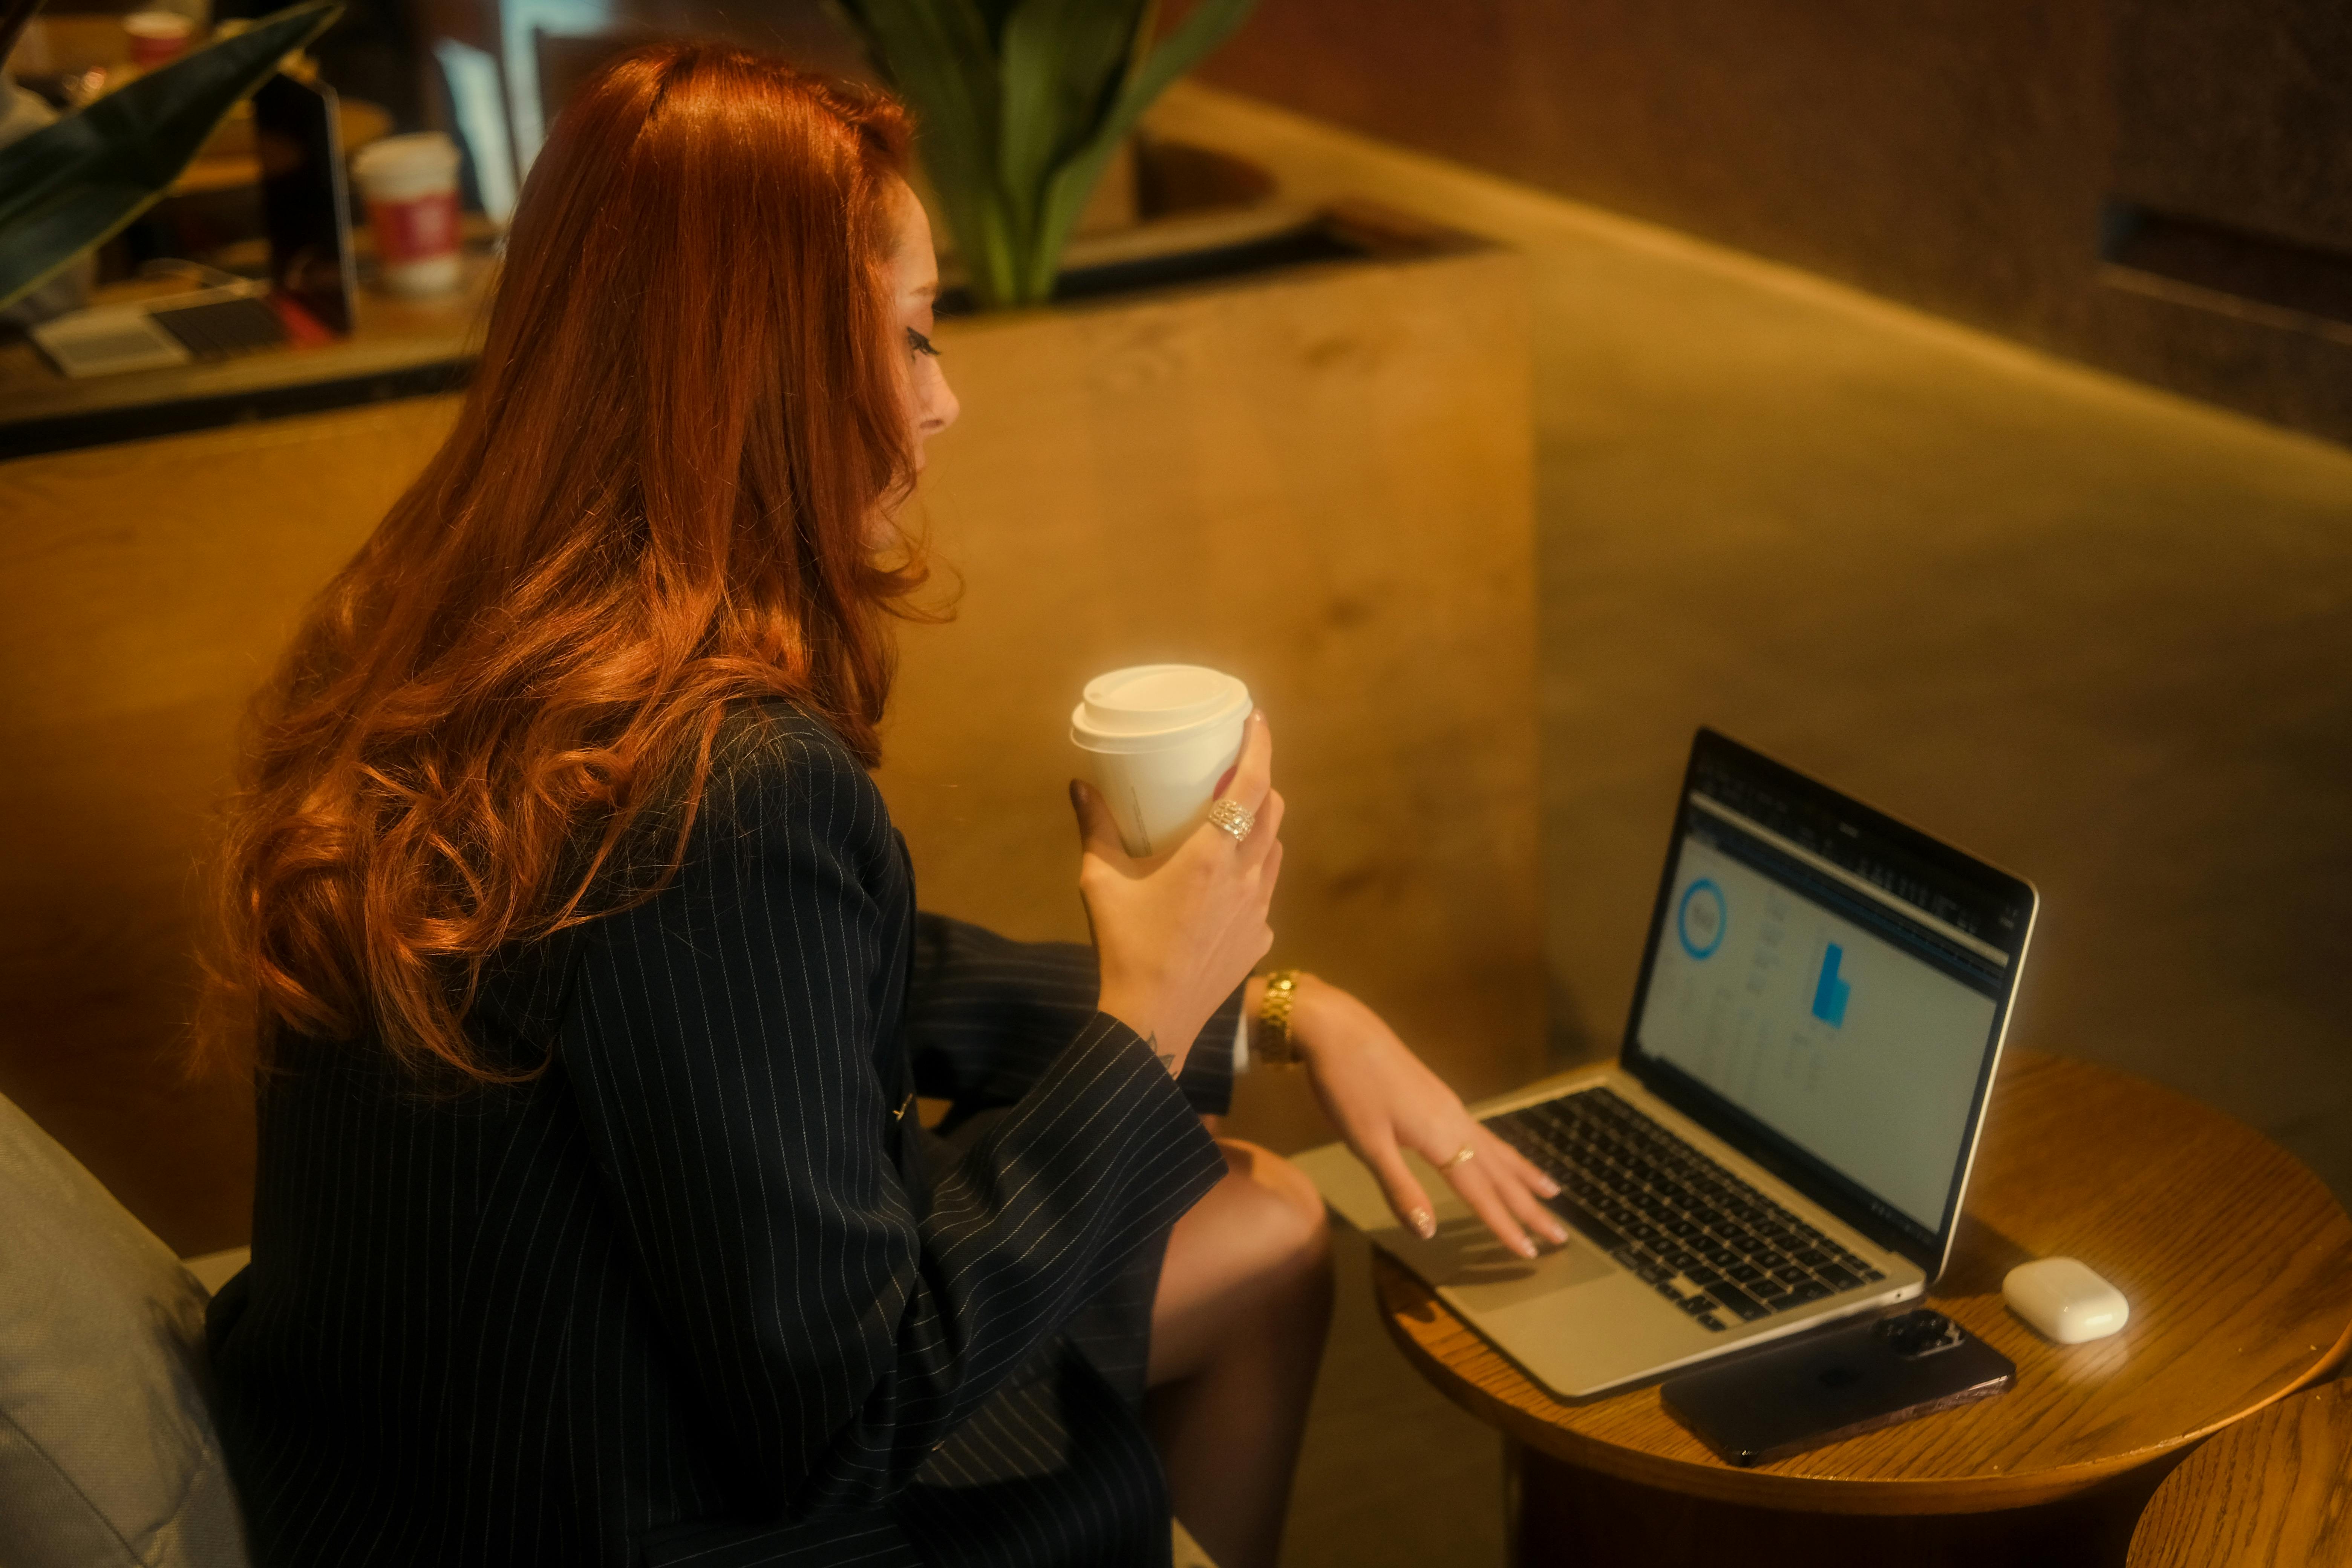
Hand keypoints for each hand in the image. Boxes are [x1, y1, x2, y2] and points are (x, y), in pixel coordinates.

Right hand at [1074, 713, 1283, 1076]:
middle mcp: (1246, 878)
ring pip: (1275, 850)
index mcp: (1211, 856)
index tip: (1257, 719)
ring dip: (1262, 825)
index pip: (1251, 785)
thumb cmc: (1124, 948)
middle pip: (1273, 811)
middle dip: (1261, 781)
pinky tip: (1228, 882)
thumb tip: (1080, 784)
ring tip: (1236, 818)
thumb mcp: (1101, 882)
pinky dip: (1254, 873)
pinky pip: (1266, 893)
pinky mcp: (1260, 939)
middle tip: (1239, 766)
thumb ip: (1095, 828)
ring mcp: (1259, 911)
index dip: (1260, 746)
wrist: (1153, 1022)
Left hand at [1283, 976, 1569, 1258]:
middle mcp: (1456, 1122)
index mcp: (1441, 1138)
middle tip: (1561, 1235)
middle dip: (1530, 1206)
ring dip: (1524, 1176)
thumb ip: (1400, 1189)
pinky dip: (1504, 1152)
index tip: (1531, 1253)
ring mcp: (1450, 1106)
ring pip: (1497, 1149)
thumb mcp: (1367, 1144)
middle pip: (1501, 1173)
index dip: (1504, 1225)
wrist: (1339, 1030)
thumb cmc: (1348, 1088)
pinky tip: (1502, 1156)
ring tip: (1552, 1193)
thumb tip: (1430, 1233)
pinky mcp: (1439, 1097)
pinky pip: (1484, 1132)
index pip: (1481, 1193)